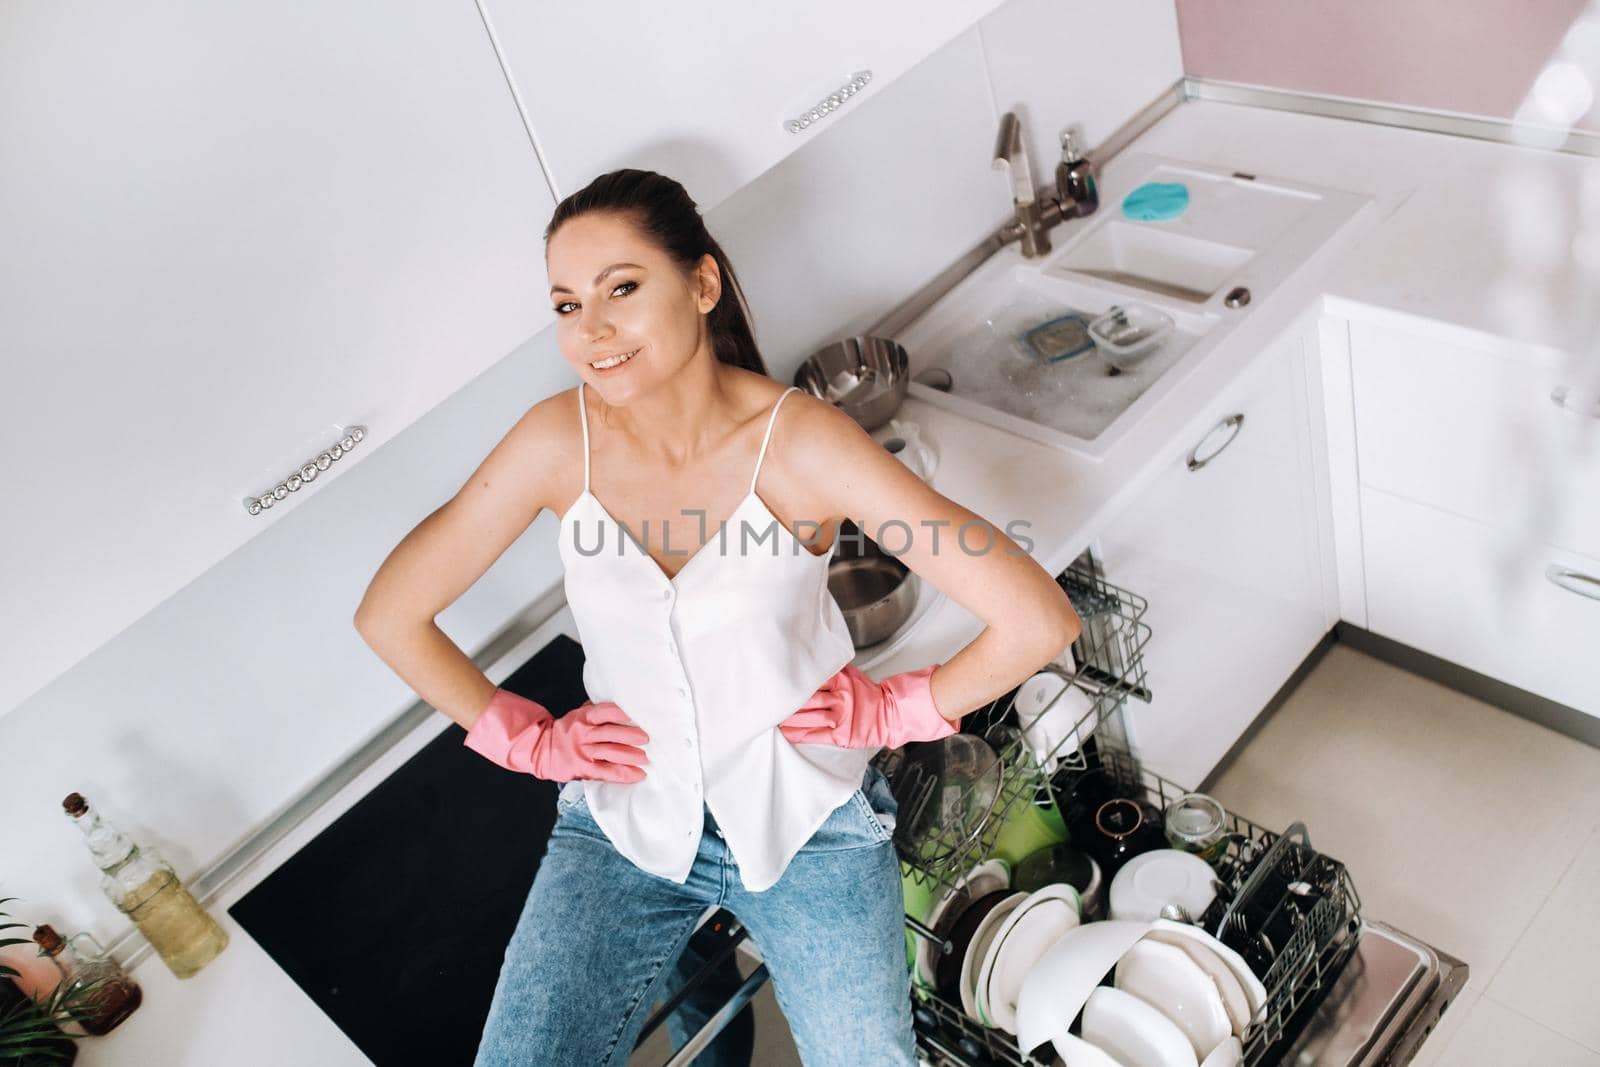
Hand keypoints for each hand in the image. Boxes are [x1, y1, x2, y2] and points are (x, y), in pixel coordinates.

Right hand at [463, 688, 649, 782]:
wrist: (541, 750)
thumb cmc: (567, 731)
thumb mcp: (579, 714)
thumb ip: (597, 709)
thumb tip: (623, 700)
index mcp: (585, 716)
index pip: (604, 711)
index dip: (620, 712)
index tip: (635, 714)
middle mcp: (584, 733)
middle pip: (611, 733)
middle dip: (631, 735)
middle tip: (647, 738)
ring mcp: (583, 752)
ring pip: (610, 752)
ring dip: (631, 756)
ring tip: (646, 758)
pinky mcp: (583, 769)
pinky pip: (606, 772)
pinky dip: (624, 774)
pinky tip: (638, 775)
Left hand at [777, 663, 957, 749]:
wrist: (890, 713)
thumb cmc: (868, 695)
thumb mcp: (852, 676)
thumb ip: (833, 670)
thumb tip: (812, 658)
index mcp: (842, 681)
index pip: (813, 679)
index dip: (793, 680)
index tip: (775, 680)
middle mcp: (840, 697)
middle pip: (806, 698)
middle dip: (786, 700)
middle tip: (766, 700)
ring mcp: (840, 717)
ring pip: (808, 717)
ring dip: (788, 718)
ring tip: (770, 717)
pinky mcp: (841, 735)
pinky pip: (815, 735)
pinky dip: (798, 734)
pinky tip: (785, 733)